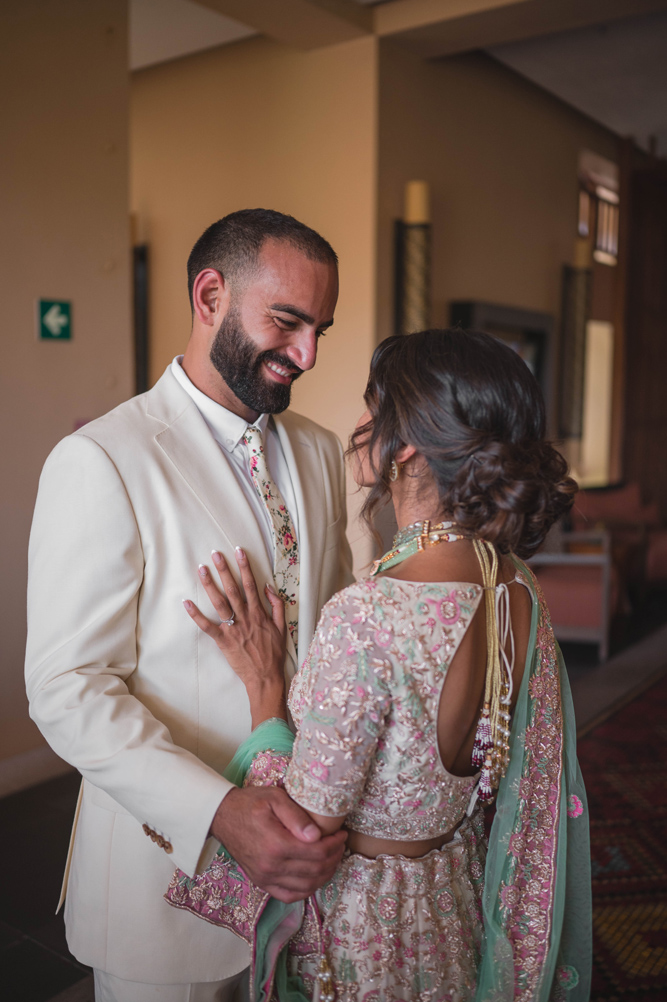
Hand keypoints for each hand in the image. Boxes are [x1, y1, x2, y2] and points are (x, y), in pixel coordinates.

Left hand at [184, 549, 286, 726]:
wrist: (265, 676)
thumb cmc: (273, 652)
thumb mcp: (281, 626)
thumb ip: (276, 605)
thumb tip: (268, 587)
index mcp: (259, 613)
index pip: (250, 584)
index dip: (244, 567)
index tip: (238, 551)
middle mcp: (245, 617)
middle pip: (232, 589)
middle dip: (224, 570)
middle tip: (215, 554)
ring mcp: (233, 629)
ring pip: (219, 603)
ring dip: (209, 585)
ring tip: (201, 569)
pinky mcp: (223, 641)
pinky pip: (207, 626)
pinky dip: (196, 615)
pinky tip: (187, 603)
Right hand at [211, 786, 346, 902]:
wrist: (223, 816)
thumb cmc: (250, 804)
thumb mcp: (274, 798)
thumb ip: (296, 816)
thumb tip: (316, 835)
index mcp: (276, 845)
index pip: (317, 853)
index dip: (335, 845)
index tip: (341, 834)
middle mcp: (272, 867)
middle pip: (315, 870)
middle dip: (334, 858)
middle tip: (340, 845)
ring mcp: (266, 878)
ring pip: (306, 886)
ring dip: (325, 874)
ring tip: (332, 859)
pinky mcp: (262, 883)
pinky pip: (289, 895)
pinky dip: (306, 890)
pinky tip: (315, 878)